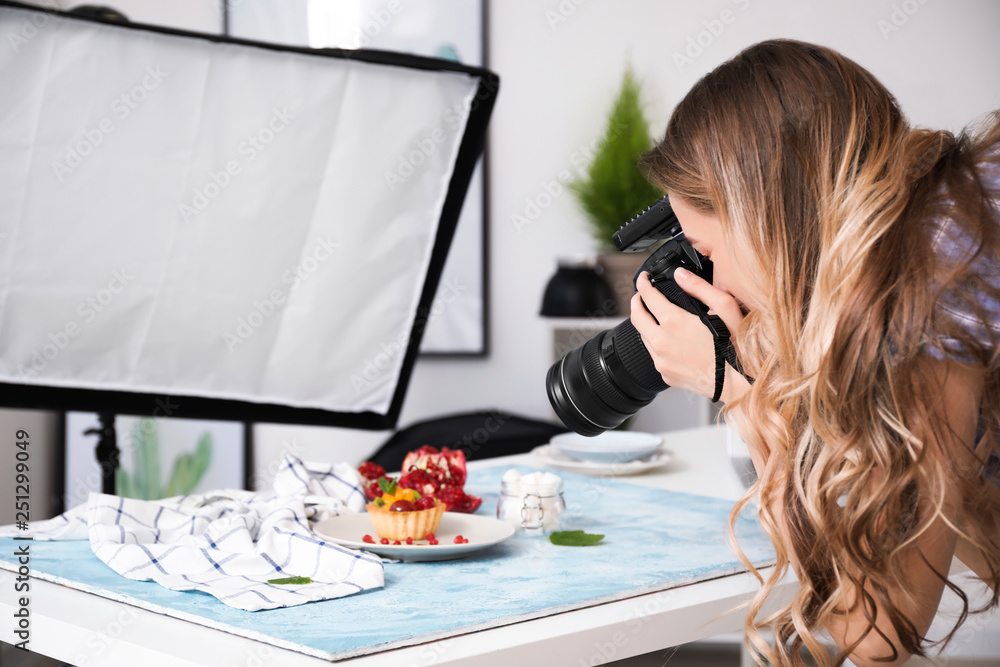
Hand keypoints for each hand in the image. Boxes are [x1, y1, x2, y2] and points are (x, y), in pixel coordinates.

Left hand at [630, 268, 747, 401]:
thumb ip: (699, 287)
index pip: (647, 297)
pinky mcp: (665, 374)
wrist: (737, 382)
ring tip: (655, 317)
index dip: (643, 283)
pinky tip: (669, 340)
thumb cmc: (735, 346)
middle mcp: (662, 342)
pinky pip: (654, 355)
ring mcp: (661, 360)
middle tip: (640, 294)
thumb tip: (680, 275)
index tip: (643, 279)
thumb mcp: (724, 307)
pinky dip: (657, 343)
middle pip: (636, 317)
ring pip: (643, 337)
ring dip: (646, 324)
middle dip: (636, 301)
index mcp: (674, 322)